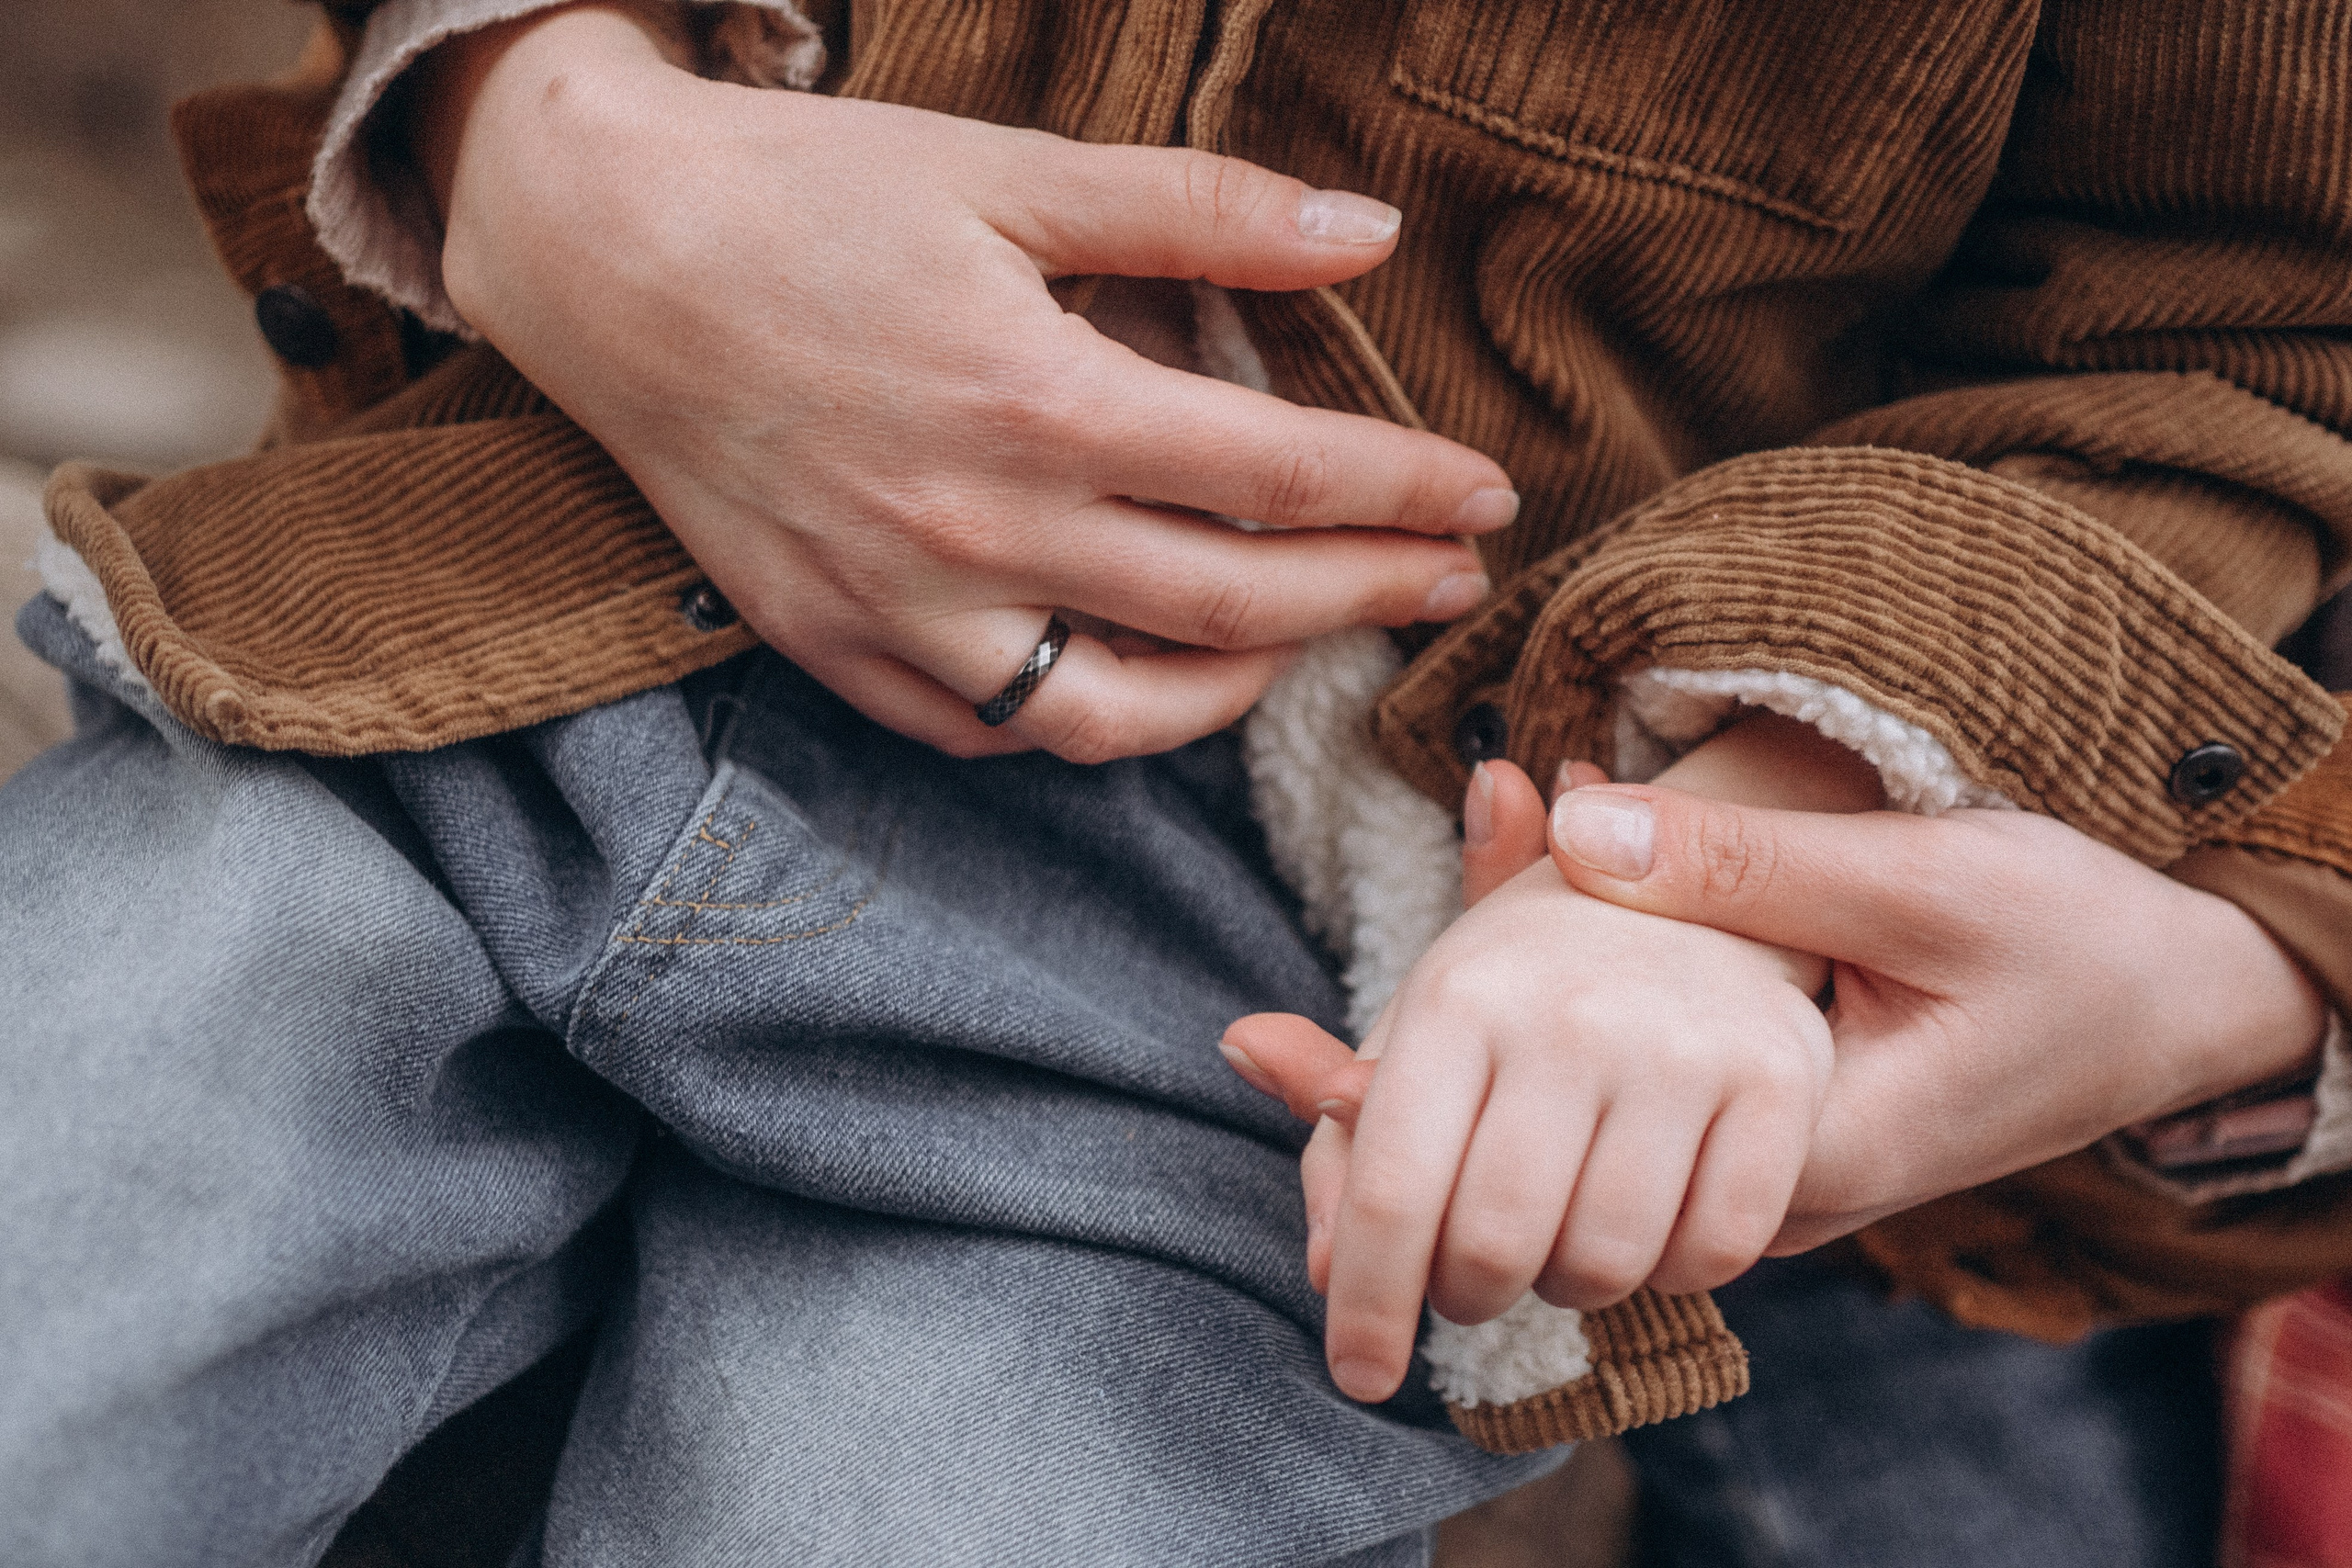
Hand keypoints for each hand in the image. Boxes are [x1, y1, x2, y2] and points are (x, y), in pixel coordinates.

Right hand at [412, 6, 1515, 760]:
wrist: (602, 253)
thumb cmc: (807, 196)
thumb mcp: (1009, 171)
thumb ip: (1199, 212)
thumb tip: (1367, 235)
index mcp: (1039, 400)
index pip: (1279, 476)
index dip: (1404, 490)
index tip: (1484, 495)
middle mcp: (979, 530)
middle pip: (1229, 606)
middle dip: (1367, 596)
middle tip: (1451, 581)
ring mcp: (900, 610)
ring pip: (1116, 711)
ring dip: (1239, 689)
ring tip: (1307, 644)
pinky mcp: (835, 647)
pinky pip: (989, 729)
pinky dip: (1082, 722)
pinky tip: (1136, 682)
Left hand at [1224, 760, 1833, 1403]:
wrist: (1696, 885)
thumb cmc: (1529, 984)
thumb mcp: (1421, 1028)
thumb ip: (1347, 1140)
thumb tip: (1318, 1266)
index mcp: (1456, 995)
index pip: (1391, 1192)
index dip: (1365, 1305)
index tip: (1357, 1375)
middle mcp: (1567, 1013)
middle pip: (1492, 1248)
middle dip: (1466, 1297)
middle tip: (1473, 1277)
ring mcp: (1681, 1042)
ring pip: (1603, 1265)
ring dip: (1569, 1285)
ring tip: (1562, 1225)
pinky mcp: (1780, 1075)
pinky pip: (1716, 1252)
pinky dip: (1675, 1270)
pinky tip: (1650, 1220)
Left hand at [1543, 782, 2332, 1247]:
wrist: (2184, 996)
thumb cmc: (2081, 941)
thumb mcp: (1926, 881)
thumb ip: (1751, 864)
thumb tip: (1576, 825)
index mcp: (1809, 1156)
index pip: (1598, 1119)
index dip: (1519, 1002)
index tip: (1496, 857)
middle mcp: (1773, 1193)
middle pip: (1591, 1106)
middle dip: (1524, 972)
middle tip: (1502, 814)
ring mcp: (1772, 1172)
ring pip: (1621, 1085)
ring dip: (1571, 960)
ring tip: (1527, 818)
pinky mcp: (1779, 1132)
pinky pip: (1666, 1066)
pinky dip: (1628, 974)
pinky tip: (1595, 865)